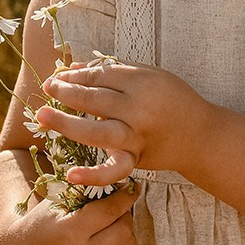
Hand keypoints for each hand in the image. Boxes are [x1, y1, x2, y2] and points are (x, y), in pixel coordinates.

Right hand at [0, 180, 140, 244]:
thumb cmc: (42, 222)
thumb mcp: (59, 202)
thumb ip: (88, 193)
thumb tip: (123, 185)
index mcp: (70, 233)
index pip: (109, 211)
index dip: (125, 196)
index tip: (133, 187)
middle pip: (123, 230)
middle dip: (125, 213)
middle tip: (121, 204)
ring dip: (126, 229)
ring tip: (115, 219)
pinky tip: (110, 236)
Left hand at [36, 58, 209, 184]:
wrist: (202, 137)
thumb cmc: (174, 101)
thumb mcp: (151, 76)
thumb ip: (116, 70)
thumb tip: (75, 68)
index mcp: (143, 83)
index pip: (101, 75)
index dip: (76, 76)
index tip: (58, 76)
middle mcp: (139, 110)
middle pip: (94, 99)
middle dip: (65, 93)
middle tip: (46, 89)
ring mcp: (137, 137)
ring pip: (97, 132)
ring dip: (66, 124)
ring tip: (42, 116)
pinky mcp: (137, 159)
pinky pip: (114, 170)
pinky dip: (93, 175)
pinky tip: (71, 174)